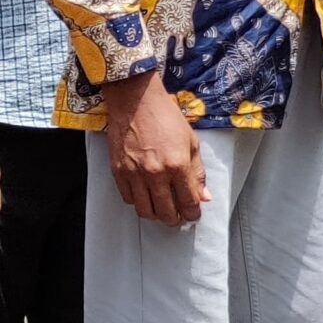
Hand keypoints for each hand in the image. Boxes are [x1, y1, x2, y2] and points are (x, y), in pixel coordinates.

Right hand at [102, 74, 206, 226]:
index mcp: (178, 165)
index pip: (188, 202)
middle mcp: (155, 174)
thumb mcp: (192, 142)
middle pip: (166, 211)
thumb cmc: (166, 118)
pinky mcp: (118, 171)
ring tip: (164, 212)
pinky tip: (147, 198)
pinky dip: (139, 203)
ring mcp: (134, 174)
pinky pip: (128, 198)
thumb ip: (198, 172)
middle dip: (175, 219)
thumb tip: (203, 196)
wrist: (136, 103)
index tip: (194, 215)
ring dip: (156, 215)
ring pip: (144, 210)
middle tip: (179, 218)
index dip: (193, 213)